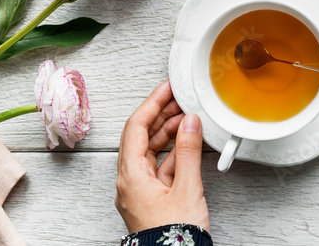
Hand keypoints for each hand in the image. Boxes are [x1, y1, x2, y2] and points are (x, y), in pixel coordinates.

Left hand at [115, 80, 209, 233]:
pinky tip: (187, 144)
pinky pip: (157, 166)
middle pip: (139, 136)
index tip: (167, 88)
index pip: (135, 127)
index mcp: (131, 177)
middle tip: (178, 98)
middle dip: (159, 114)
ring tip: (186, 117)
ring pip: (149, 151)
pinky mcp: (150, 199)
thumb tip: (189, 122)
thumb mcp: (186, 188)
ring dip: (167, 131)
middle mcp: (130, 182)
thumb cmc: (173, 235)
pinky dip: (172, 151)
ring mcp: (139, 191)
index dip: (152, 103)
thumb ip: (188, 151)